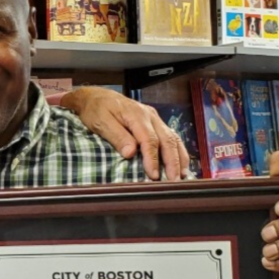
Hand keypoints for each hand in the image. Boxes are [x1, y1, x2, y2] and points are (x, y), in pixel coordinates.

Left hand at [60, 87, 187, 180]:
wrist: (96, 96)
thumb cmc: (96, 109)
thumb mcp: (101, 122)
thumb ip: (117, 136)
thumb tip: (131, 153)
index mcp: (136, 115)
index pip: (149, 139)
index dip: (153, 159)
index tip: (154, 176)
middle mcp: (150, 116)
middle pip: (167, 139)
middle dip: (172, 162)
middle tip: (173, 181)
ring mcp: (154, 118)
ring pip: (173, 138)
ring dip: (179, 157)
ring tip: (182, 176)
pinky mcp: (155, 122)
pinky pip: (171, 136)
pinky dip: (178, 150)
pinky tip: (180, 163)